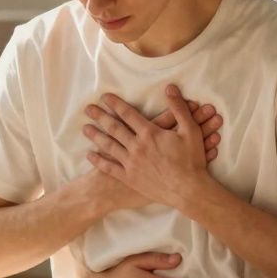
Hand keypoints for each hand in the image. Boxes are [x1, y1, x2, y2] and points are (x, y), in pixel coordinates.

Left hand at [84, 85, 212, 209]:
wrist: (188, 190)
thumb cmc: (191, 160)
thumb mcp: (190, 130)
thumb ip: (179, 107)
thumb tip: (170, 88)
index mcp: (149, 133)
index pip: (128, 114)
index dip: (115, 104)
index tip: (104, 97)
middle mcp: (137, 147)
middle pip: (114, 128)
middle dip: (100, 116)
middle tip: (88, 109)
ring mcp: (131, 163)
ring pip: (109, 146)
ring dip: (96, 136)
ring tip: (85, 128)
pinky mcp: (130, 178)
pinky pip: (110, 168)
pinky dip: (98, 161)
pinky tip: (90, 155)